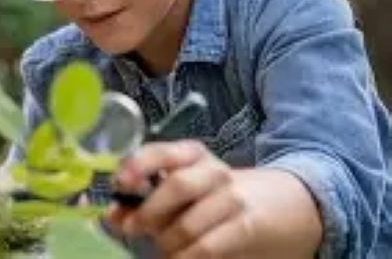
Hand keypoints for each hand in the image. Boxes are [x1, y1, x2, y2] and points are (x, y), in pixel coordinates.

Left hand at [105, 140, 322, 258]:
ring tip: (162, 250)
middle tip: (132, 229)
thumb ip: (145, 200)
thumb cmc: (217, 198)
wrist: (286, 207)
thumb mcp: (184, 190)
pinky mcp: (246, 227)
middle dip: (148, 212)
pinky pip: (207, 247)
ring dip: (167, 243)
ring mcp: (232, 198)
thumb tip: (111, 215)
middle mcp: (213, 171)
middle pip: (176, 186)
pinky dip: (186, 257)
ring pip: (189, 223)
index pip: (161, 151)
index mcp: (192, 155)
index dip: (138, 165)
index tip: (119, 184)